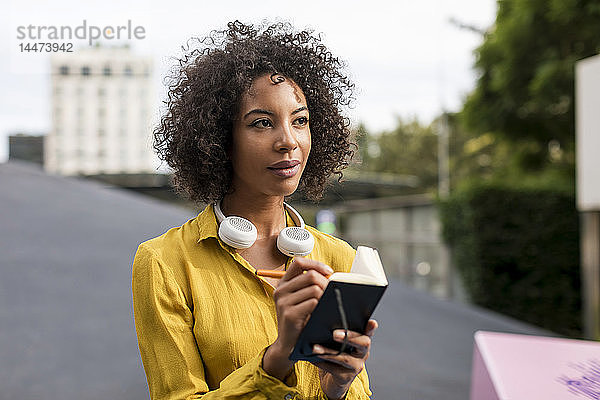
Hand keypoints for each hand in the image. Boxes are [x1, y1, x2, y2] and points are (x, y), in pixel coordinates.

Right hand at [262, 258, 332, 380]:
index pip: (299, 262)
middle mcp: (281, 290)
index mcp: (283, 283)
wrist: (289, 344)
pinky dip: (321, 307)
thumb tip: (330, 273)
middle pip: (310, 275)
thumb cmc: (300, 320)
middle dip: (325, 282)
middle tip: (331, 293)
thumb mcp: (302, 298)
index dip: (315, 264)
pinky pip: (313, 302)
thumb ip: (310, 284)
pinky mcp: (289, 314)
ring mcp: (283, 302)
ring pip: (314, 289)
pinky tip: (321, 313)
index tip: (329, 271)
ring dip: (325, 296)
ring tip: (326, 305)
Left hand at [312, 319, 377, 399]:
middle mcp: (362, 353)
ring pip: (345, 358)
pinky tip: (312, 359)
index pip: (369, 332)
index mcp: (361, 341)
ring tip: (315, 348)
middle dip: (349, 337)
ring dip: (329, 352)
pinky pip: (334, 369)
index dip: (371, 328)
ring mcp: (356, 366)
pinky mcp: (346, 377)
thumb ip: (337, 331)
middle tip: (334, 334)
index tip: (372, 322)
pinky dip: (322, 363)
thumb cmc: (335, 355)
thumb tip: (320, 318)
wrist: (333, 379)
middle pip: (363, 343)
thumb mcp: (338, 342)